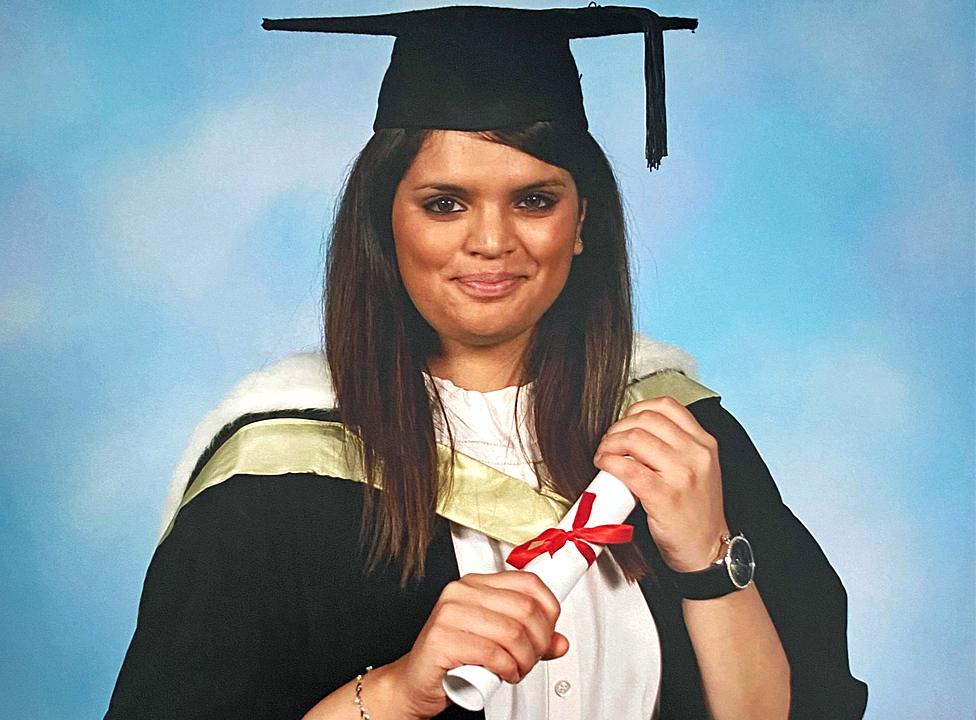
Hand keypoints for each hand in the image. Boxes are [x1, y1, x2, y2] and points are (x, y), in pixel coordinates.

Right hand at [380, 571, 568, 718]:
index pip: (528, 582)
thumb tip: (559, 642)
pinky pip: (491, 652)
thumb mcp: (497, 642)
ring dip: (524, 659)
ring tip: (518, 669)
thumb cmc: (454, 658)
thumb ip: (529, 639)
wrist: (415, 681)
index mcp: (476, 584)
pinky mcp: (442, 638)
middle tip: (532, 658)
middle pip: (524, 608)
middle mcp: (462, 592)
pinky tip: (505, 674)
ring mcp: (449, 613)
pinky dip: (507, 668)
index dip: (549, 610)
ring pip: (511, 632)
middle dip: (539, 641)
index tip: (548, 632)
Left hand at [593, 396, 728, 572]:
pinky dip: (608, 461)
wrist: (707, 550)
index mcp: (705, 444)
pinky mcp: (664, 496)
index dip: (637, 410)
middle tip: (610, 441)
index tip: (626, 422)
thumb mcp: (699, 469)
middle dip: (619, 427)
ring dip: (610, 443)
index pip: (666, 406)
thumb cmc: (697, 512)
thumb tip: (635, 430)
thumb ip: (676, 446)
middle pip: (646, 420)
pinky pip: (627, 468)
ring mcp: (682, 475)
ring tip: (605, 454)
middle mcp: (696, 454)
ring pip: (634, 439)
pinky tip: (604, 465)